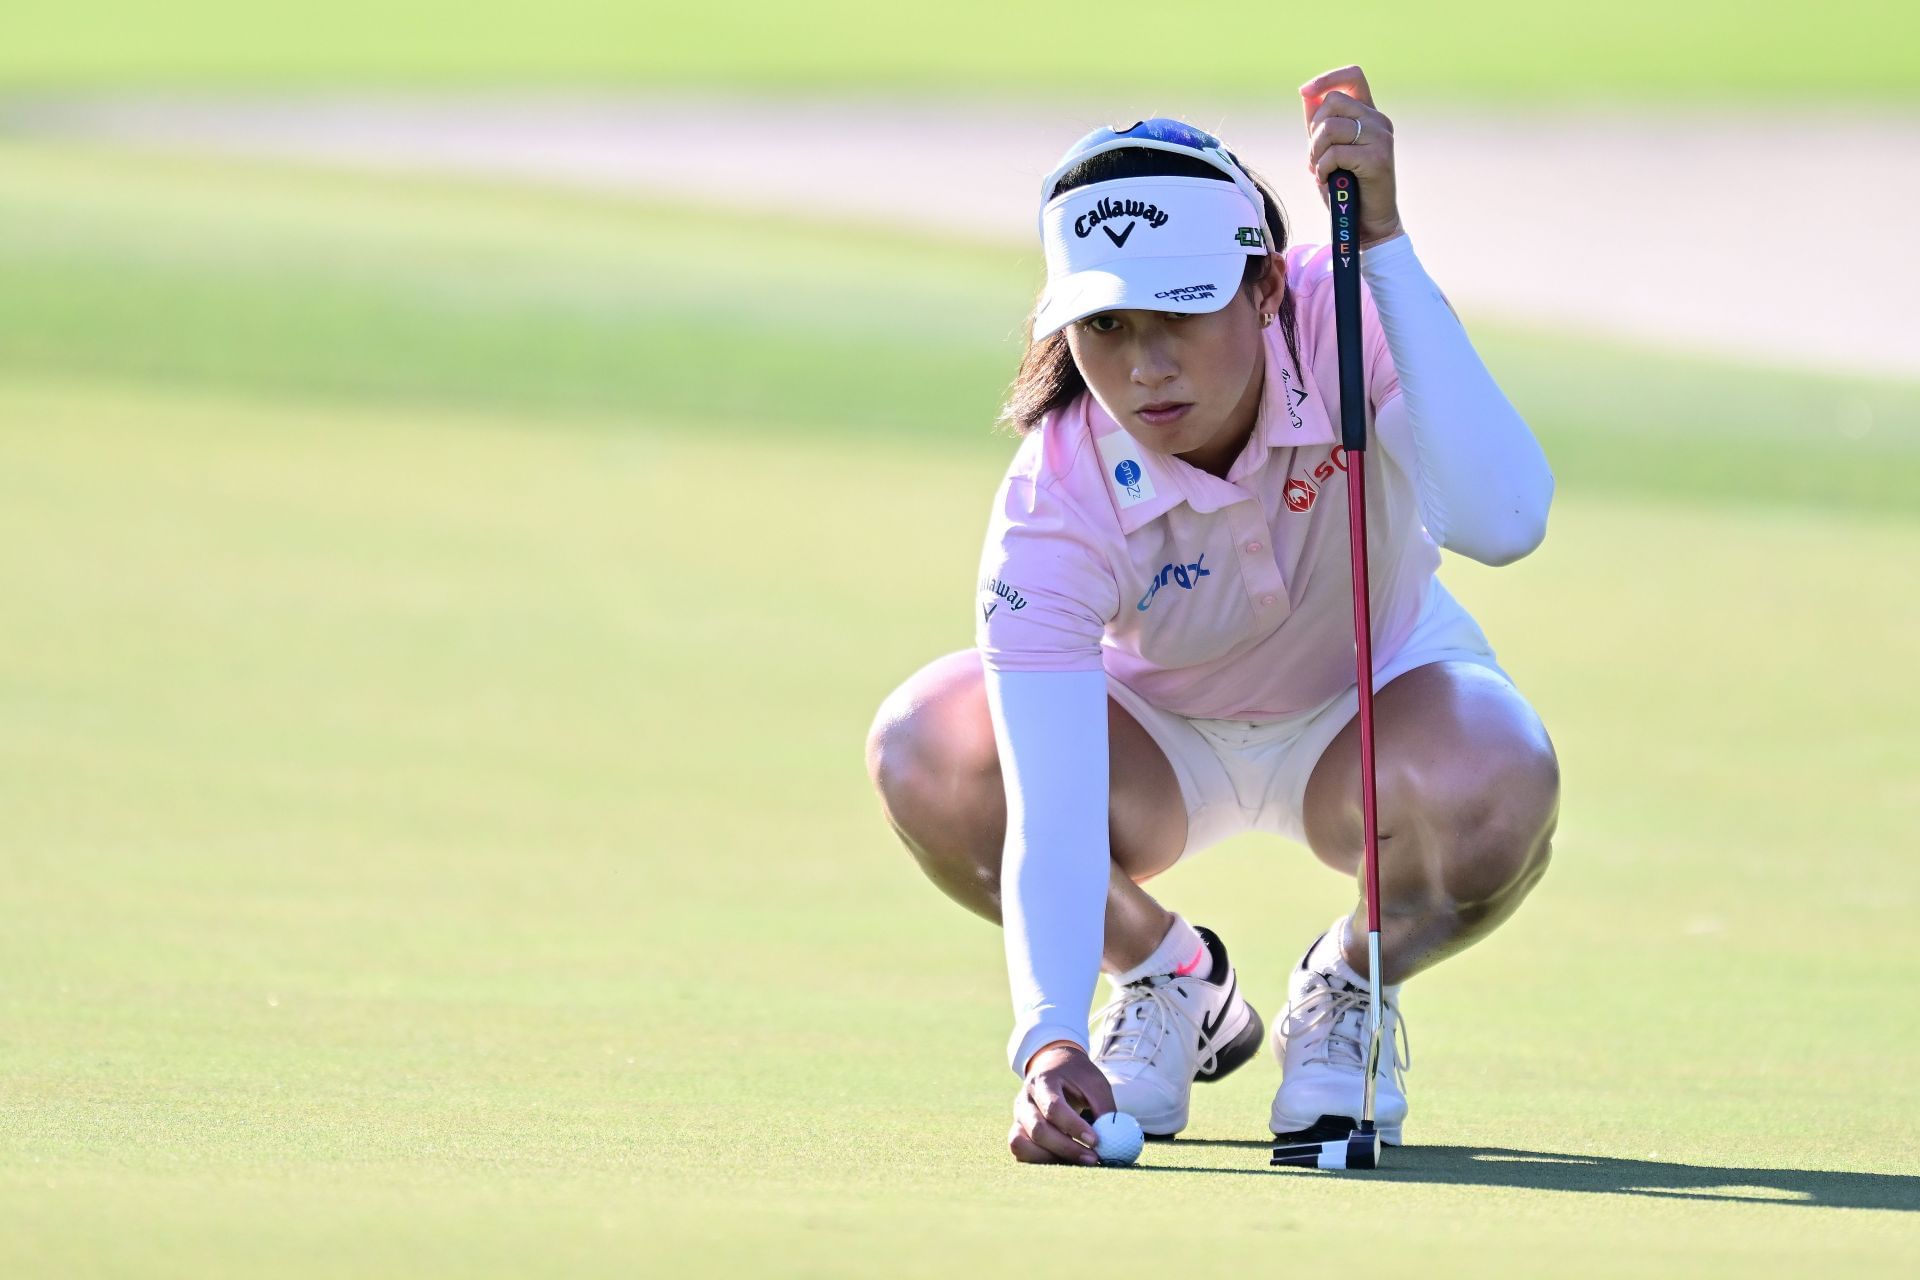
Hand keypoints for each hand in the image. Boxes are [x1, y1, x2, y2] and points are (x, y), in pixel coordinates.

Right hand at [1007, 1042, 1117, 1165]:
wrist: (1053, 1065)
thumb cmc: (1076, 1076)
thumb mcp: (1095, 1083)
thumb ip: (1104, 1110)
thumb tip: (1114, 1141)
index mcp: (1043, 1082)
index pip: (1054, 1108)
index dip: (1074, 1127)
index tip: (1096, 1141)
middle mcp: (1024, 1100)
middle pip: (1038, 1130)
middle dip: (1067, 1149)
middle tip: (1093, 1159)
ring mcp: (1018, 1118)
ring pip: (1022, 1145)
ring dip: (1051, 1158)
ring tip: (1078, 1160)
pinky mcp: (1017, 1132)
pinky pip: (1021, 1153)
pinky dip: (1041, 1161)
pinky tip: (1064, 1160)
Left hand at [1300, 65, 1404, 248]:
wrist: (1368, 223)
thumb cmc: (1346, 188)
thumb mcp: (1328, 150)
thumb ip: (1320, 124)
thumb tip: (1307, 93)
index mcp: (1369, 114)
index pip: (1353, 76)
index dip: (1326, 78)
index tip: (1304, 92)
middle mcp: (1379, 120)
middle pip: (1332, 102)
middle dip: (1313, 130)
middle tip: (1315, 156)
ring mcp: (1381, 138)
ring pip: (1331, 127)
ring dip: (1315, 152)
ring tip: (1320, 170)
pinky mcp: (1377, 158)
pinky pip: (1335, 152)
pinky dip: (1322, 169)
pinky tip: (1326, 181)